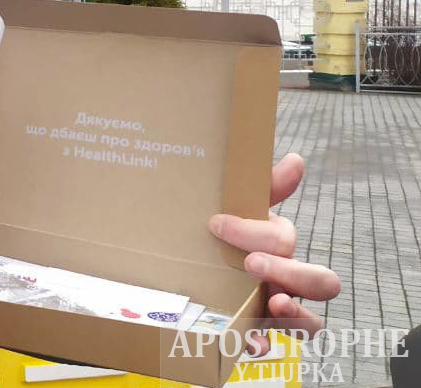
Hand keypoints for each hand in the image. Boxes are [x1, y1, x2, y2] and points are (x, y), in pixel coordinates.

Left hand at [209, 152, 341, 354]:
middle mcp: (286, 278)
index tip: (217, 224)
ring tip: (273, 302)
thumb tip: (295, 159)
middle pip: (322, 283)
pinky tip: (250, 342)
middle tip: (252, 264)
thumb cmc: (219, 230)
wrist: (184, 258)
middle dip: (291, 272)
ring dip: (297, 314)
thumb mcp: (233, 206)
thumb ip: (262, 185)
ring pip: (312, 322)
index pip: (287, 239)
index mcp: (279, 245)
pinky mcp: (256, 331)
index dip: (257, 232)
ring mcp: (275, 307)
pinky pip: (271, 345)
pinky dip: (263, 345)